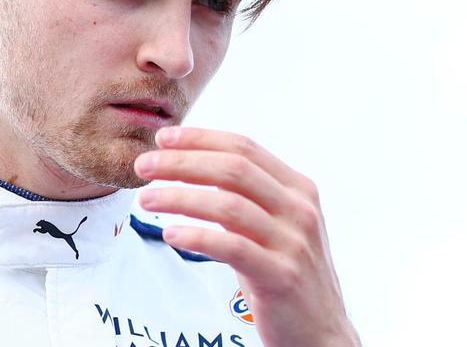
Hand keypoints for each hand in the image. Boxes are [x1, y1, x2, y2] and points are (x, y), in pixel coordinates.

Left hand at [134, 126, 359, 346]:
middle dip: (182, 162)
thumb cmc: (285, 275)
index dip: (200, 139)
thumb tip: (192, 167)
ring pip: (228, 205)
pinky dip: (196, 237)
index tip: (163, 139)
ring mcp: (293, 243)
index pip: (243, 148)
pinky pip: (231, 247)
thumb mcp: (272, 225)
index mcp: (297, 189)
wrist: (321, 333)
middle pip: (232, 169)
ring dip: (179, 197)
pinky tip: (171, 234)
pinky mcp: (281, 276)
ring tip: (146, 200)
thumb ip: (243, 197)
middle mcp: (299, 210)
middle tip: (144, 165)